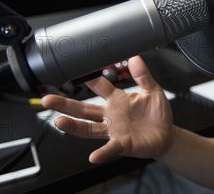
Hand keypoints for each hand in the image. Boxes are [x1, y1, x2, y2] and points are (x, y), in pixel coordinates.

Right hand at [41, 56, 174, 162]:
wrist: (167, 135)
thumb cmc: (157, 113)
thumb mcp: (153, 90)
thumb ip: (143, 75)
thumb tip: (135, 57)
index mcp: (117, 99)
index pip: (100, 86)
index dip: (90, 79)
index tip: (77, 71)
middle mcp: (110, 115)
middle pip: (83, 109)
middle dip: (64, 105)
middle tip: (47, 99)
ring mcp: (114, 130)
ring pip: (89, 129)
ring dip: (73, 127)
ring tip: (59, 122)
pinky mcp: (122, 144)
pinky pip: (110, 149)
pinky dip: (102, 153)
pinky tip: (93, 156)